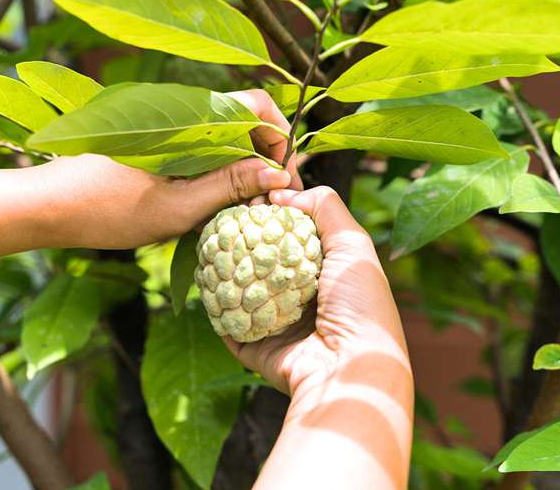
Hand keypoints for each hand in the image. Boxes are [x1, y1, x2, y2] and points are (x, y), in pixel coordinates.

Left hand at [35, 89, 299, 249]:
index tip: (281, 179)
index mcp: (186, 117)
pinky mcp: (155, 139)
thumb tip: (276, 174)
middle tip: (268, 200)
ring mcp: (165, 123)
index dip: (278, 139)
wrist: (44, 206)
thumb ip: (229, 186)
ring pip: (224, 133)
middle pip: (244, 118)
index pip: (256, 105)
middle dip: (264, 156)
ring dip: (242, 164)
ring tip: (244, 205)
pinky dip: (218, 167)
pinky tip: (214, 200)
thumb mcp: (176, 208)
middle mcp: (178, 109)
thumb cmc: (104, 210)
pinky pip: (201, 144)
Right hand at [222, 187, 410, 396]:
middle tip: (220, 212)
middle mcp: (300, 295)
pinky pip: (227, 320)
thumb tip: (282, 194)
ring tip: (204, 238)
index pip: (292, 233)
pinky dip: (214, 301)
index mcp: (326, 271)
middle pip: (262, 258)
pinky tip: (200, 275)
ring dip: (223, 266)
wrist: (347, 369)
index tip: (250, 190)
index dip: (272, 211)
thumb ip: (325, 208)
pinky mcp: (253, 345)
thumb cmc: (359, 304)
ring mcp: (275, 321)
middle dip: (242, 235)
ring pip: (240, 287)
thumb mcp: (353, 244)